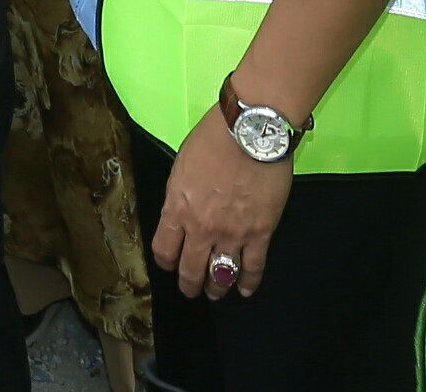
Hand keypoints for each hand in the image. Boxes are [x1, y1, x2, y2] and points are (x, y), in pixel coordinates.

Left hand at [150, 107, 292, 299]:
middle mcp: (201, 228)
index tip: (169, 264)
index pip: (164, 248)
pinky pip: (253, 267)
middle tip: (190, 290)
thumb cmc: (212, 140)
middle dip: (188, 283)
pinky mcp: (260, 233)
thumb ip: (180, 195)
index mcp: (177, 208)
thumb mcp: (182, 167)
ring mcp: (232, 234)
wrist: (250, 133)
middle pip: (190, 268)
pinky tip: (245, 290)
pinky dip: (249, 283)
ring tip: (215, 293)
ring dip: (217, 288)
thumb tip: (182, 211)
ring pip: (221, 274)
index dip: (165, 261)